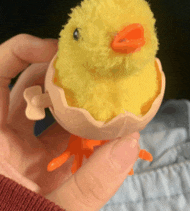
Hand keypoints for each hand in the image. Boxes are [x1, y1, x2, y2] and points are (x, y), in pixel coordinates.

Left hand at [0, 34, 139, 210]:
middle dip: (60, 73)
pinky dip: (79, 127)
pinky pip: (58, 131)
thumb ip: (91, 184)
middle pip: (27, 83)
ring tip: (102, 96)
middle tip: (93, 71)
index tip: (57, 51)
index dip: (22, 51)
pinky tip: (102, 129)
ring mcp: (18, 146)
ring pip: (46, 107)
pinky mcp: (35, 159)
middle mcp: (1, 135)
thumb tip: (131, 142)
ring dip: (75, 100)